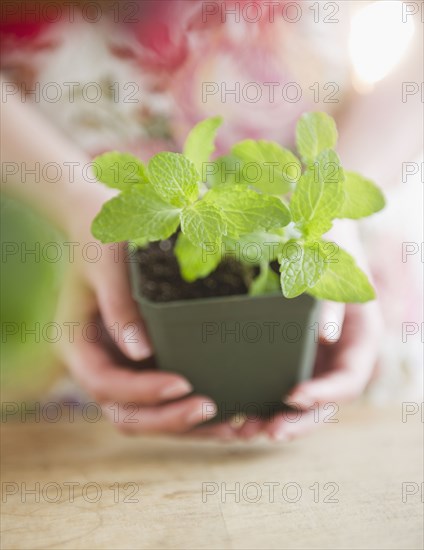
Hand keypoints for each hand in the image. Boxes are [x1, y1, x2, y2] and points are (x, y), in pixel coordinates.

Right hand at [55, 186, 218, 433]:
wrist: (106, 232)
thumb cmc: (101, 241)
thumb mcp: (104, 264)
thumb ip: (117, 305)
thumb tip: (141, 352)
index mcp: (78, 345)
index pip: (105, 384)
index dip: (141, 391)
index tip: (181, 384)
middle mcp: (101, 365)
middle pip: (128, 414)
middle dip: (169, 420)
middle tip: (212, 408)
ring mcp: (125, 369)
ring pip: (152, 416)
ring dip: (190, 427)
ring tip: (236, 425)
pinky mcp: (148, 365)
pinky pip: (169, 400)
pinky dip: (197, 412)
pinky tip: (233, 410)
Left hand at [234, 222, 382, 441]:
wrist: (308, 233)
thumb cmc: (326, 244)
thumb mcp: (332, 263)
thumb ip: (332, 298)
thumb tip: (326, 337)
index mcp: (360, 338)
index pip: (350, 379)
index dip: (326, 394)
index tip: (295, 396)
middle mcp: (339, 354)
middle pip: (325, 402)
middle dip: (299, 421)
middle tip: (270, 431)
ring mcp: (316, 357)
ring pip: (301, 401)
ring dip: (276, 419)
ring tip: (244, 429)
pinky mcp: (291, 354)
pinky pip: (279, 384)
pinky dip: (261, 400)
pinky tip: (236, 408)